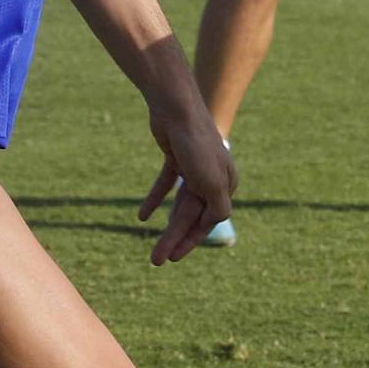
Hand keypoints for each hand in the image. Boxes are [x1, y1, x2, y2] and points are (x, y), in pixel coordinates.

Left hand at [137, 104, 234, 265]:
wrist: (176, 106)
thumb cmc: (197, 144)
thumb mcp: (211, 181)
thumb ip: (217, 206)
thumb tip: (216, 224)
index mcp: (226, 183)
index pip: (208, 220)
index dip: (189, 240)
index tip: (172, 257)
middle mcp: (212, 176)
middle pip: (191, 215)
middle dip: (174, 238)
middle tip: (156, 261)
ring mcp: (193, 166)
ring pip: (178, 204)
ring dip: (165, 225)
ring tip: (152, 248)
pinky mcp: (176, 157)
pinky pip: (166, 184)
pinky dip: (155, 199)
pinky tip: (142, 216)